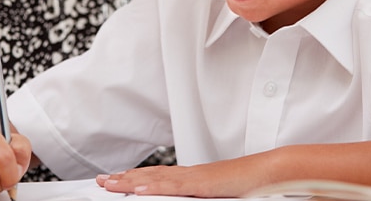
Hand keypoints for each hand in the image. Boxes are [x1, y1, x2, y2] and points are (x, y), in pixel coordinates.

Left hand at [97, 161, 264, 197]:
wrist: (267, 173)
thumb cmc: (249, 184)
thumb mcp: (218, 194)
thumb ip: (201, 197)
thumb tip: (193, 199)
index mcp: (192, 178)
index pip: (157, 177)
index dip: (135, 178)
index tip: (117, 180)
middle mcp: (189, 175)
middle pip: (150, 176)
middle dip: (124, 179)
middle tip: (103, 181)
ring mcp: (194, 178)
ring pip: (155, 179)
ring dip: (130, 181)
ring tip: (110, 184)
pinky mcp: (201, 184)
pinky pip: (174, 186)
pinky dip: (154, 187)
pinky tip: (138, 189)